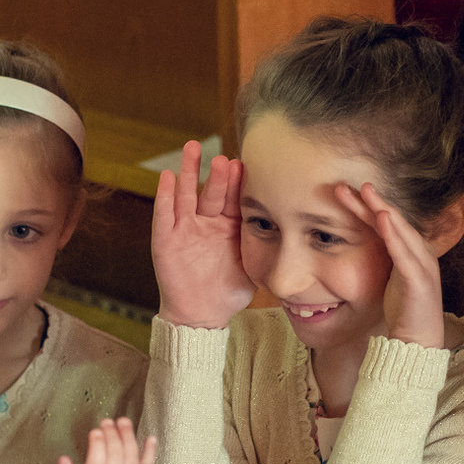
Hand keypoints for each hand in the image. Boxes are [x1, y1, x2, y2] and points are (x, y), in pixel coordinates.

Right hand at [52, 417, 158, 463]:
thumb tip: (64, 459)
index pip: (97, 462)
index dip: (98, 443)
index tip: (95, 431)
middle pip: (115, 456)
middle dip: (112, 435)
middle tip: (107, 422)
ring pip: (132, 458)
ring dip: (128, 437)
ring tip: (123, 422)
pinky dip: (150, 453)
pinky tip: (150, 438)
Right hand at [153, 141, 254, 330]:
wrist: (202, 315)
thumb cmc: (228, 293)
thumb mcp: (252, 270)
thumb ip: (267, 252)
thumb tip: (298, 240)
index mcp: (228, 227)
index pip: (234, 200)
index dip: (238, 184)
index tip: (245, 166)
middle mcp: (206, 223)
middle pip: (212, 193)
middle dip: (218, 175)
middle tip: (224, 158)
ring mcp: (185, 229)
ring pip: (186, 195)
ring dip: (188, 172)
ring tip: (191, 147)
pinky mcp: (166, 240)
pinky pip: (164, 215)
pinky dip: (165, 196)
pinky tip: (167, 177)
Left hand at [335, 181, 447, 348]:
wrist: (418, 345)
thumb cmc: (404, 313)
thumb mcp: (390, 280)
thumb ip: (384, 260)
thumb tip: (363, 244)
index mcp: (411, 254)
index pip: (387, 225)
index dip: (368, 207)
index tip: (347, 192)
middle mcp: (420, 255)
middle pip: (394, 223)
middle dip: (373, 202)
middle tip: (351, 185)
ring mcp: (423, 267)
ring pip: (402, 233)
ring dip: (384, 212)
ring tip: (369, 194)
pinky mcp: (420, 283)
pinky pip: (406, 256)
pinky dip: (395, 236)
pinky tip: (384, 221)